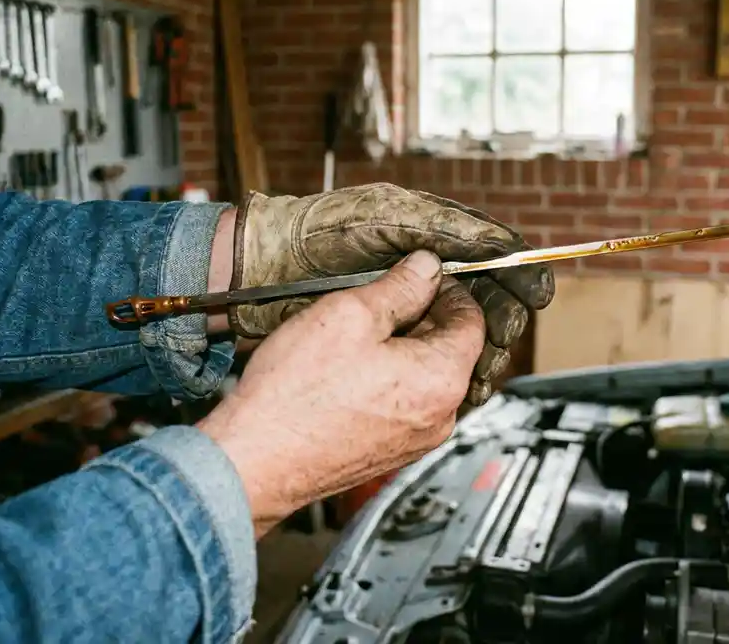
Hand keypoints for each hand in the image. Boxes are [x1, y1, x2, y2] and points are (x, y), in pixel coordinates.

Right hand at [198, 251, 482, 534]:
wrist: (255, 459)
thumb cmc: (296, 394)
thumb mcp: (349, 315)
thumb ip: (400, 287)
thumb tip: (427, 268)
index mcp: (442, 378)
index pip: (473, 320)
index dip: (450, 289)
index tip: (424, 275)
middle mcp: (441, 416)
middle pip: (454, 350)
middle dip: (427, 318)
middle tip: (386, 297)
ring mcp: (417, 440)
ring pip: (429, 377)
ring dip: (407, 348)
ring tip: (363, 332)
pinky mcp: (392, 453)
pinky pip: (408, 403)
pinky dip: (393, 378)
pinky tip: (354, 367)